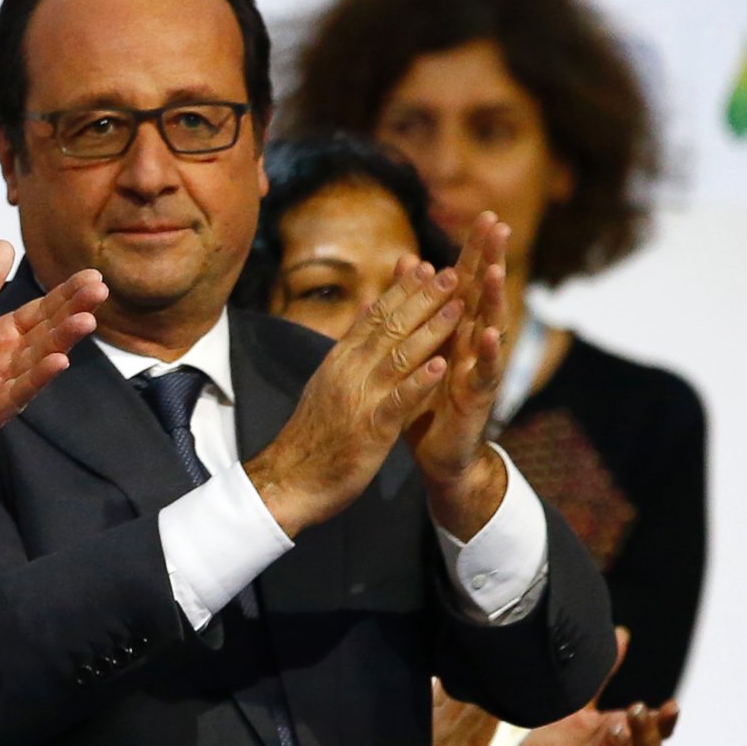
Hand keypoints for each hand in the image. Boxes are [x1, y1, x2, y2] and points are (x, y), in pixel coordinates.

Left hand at [0, 241, 103, 514]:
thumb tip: (3, 244)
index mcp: (0, 337)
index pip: (40, 311)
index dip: (64, 294)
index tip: (92, 275)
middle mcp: (7, 361)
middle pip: (46, 332)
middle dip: (73, 311)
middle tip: (100, 289)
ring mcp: (0, 387)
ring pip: (38, 361)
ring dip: (63, 342)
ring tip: (87, 320)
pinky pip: (15, 394)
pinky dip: (36, 379)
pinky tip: (57, 362)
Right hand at [243, 251, 464, 537]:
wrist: (289, 479)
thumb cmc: (313, 436)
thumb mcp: (327, 385)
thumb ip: (349, 352)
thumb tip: (362, 317)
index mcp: (340, 362)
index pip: (374, 317)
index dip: (402, 290)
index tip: (425, 266)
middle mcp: (349, 373)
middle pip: (390, 328)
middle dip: (423, 299)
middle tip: (452, 273)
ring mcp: (359, 399)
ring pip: (398, 356)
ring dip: (430, 330)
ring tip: (457, 307)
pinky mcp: (370, 429)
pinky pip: (398, 401)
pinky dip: (419, 382)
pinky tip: (440, 366)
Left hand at [404, 211, 512, 538]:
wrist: (438, 452)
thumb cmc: (429, 396)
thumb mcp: (418, 347)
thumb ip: (416, 306)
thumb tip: (407, 261)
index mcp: (456, 330)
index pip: (466, 284)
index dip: (474, 252)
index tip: (484, 216)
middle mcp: (473, 344)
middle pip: (483, 296)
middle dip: (491, 261)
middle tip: (500, 226)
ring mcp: (479, 370)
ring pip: (489, 328)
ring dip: (492, 300)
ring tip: (494, 271)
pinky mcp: (478, 398)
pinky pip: (483, 373)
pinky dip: (486, 354)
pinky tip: (489, 334)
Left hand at [509, 629, 678, 745]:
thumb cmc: (558, 742)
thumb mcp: (577, 705)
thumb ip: (599, 675)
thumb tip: (620, 634)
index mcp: (624, 735)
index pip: (655, 729)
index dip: (664, 719)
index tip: (670, 705)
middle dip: (644, 730)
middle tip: (633, 711)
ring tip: (614, 732)